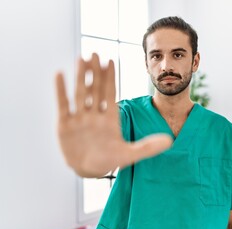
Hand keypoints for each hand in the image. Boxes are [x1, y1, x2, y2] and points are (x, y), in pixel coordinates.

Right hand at [55, 53, 172, 177]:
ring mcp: (79, 118)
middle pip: (95, 89)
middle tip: (94, 53)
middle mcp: (95, 115)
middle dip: (95, 72)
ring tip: (80, 59)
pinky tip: (59, 74)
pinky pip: (63, 104)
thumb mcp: (129, 155)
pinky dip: (61, 90)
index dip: (110, 78)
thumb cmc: (109, 160)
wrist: (89, 170)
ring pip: (80, 93)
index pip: (110, 93)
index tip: (110, 61)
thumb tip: (170, 141)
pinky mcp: (65, 124)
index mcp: (110, 118)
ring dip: (81, 77)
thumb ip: (148, 147)